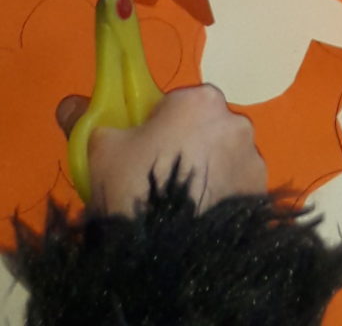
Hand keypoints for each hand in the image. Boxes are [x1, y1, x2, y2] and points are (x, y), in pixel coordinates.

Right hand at [57, 85, 265, 214]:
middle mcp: (234, 120)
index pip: (175, 104)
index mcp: (199, 100)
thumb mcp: (101, 153)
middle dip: (181, 148)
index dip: (154, 127)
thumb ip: (86, 121)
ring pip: (220, 157)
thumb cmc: (137, 189)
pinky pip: (234, 185)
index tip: (140, 152)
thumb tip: (70, 104)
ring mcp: (253, 156)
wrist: (173, 253)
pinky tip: (197, 217)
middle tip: (153, 182)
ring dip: (203, 173)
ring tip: (174, 207)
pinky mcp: (259, 190)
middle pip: (200, 129)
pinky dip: (219, 195)